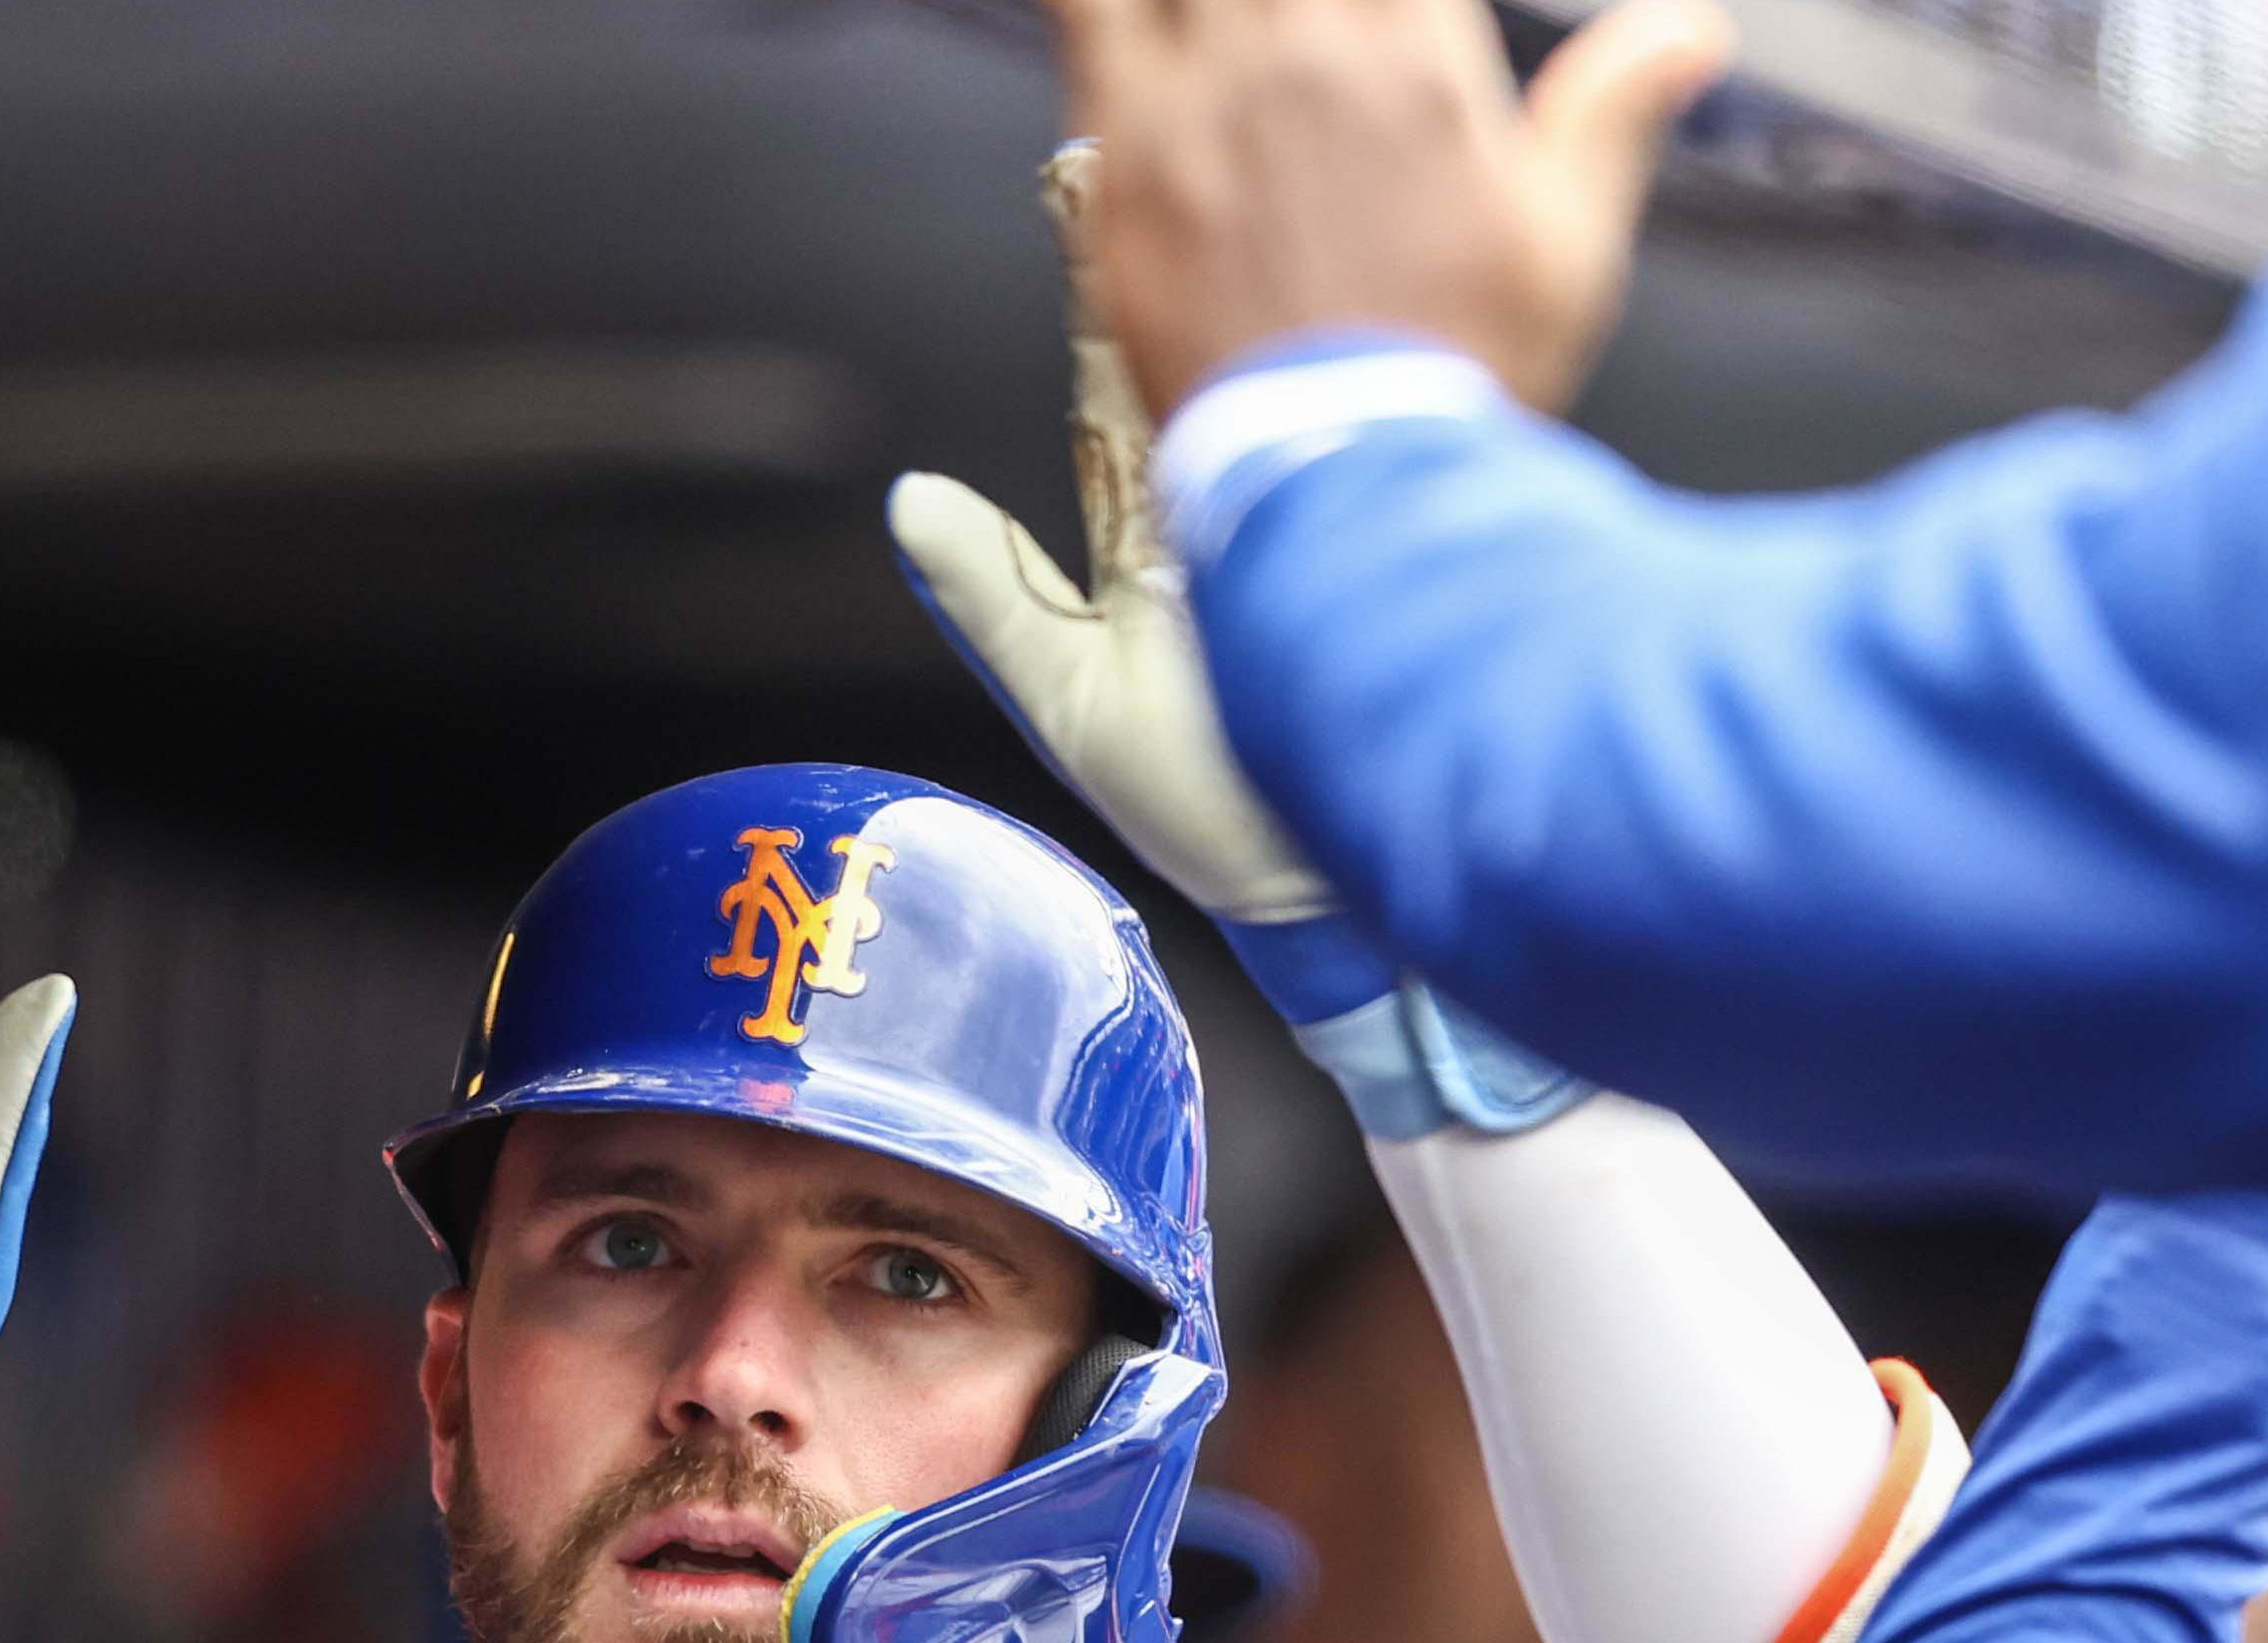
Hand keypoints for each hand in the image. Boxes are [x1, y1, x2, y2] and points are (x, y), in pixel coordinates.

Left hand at [890, 143, 1339, 927]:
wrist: (1339, 887)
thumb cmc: (1216, 815)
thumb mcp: (1069, 702)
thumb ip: (993, 596)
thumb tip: (911, 496)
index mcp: (1159, 540)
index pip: (1116, 385)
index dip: (1098, 286)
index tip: (1077, 177)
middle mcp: (1229, 515)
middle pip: (1185, 350)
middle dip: (1154, 240)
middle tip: (1116, 131)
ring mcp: (1298, 526)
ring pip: (1250, 375)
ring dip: (1218, 274)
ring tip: (1168, 171)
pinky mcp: (1356, 546)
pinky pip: (1328, 435)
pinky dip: (1306, 360)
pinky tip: (1284, 279)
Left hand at [1047, 0, 1730, 414]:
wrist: (1346, 478)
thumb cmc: (1453, 375)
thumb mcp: (1570, 246)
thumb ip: (1614, 111)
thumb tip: (1688, 31)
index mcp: (1421, 55)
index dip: (1395, 0)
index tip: (1385, 21)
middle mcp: (1310, 49)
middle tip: (1296, 29)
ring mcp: (1210, 90)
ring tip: (1217, 20)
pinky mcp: (1125, 144)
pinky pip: (1085, 8)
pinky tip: (1093, 8)